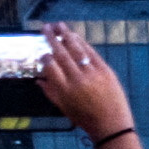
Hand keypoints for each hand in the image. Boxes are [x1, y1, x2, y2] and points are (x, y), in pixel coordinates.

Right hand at [33, 25, 137, 143]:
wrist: (111, 123)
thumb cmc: (84, 118)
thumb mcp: (63, 108)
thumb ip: (50, 92)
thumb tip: (38, 79)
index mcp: (64, 91)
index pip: (50, 68)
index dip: (45, 58)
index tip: (42, 52)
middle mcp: (76, 80)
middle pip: (61, 54)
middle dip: (52, 39)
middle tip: (45, 28)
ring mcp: (92, 73)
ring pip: (76, 49)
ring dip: (66, 35)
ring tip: (59, 25)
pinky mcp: (105, 69)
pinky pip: (91, 52)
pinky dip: (82, 43)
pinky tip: (75, 36)